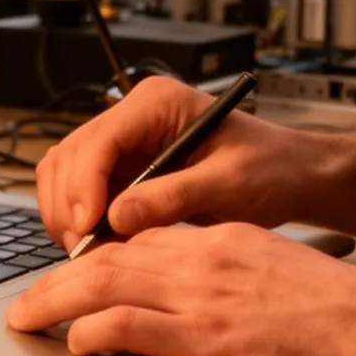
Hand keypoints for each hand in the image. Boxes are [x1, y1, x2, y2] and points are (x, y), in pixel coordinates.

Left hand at [5, 224, 355, 355]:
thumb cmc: (347, 316)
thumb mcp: (279, 275)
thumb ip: (231, 280)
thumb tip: (197, 306)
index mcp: (222, 239)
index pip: (141, 238)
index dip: (96, 257)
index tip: (70, 276)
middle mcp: (203, 257)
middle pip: (108, 256)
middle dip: (57, 278)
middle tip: (25, 301)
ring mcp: (201, 295)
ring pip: (102, 282)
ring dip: (53, 301)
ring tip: (25, 320)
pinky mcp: (205, 337)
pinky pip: (127, 324)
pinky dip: (92, 331)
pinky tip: (75, 344)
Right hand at [33, 77, 350, 249]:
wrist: (290, 176)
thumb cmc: (272, 169)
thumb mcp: (231, 183)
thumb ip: (175, 196)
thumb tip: (118, 216)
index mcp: (157, 104)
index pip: (99, 140)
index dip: (85, 185)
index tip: (89, 225)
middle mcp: (131, 118)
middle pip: (70, 157)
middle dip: (70, 205)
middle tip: (85, 249)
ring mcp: (123, 143)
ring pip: (65, 175)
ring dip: (69, 215)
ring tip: (92, 251)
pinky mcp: (121, 170)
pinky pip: (81, 194)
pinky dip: (81, 221)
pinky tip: (100, 245)